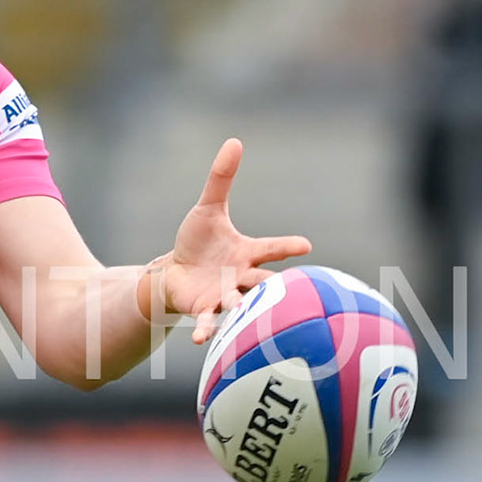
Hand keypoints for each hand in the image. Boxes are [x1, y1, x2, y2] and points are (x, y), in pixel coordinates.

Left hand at [154, 138, 312, 344]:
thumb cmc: (198, 242)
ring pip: (239, 304)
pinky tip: (200, 340)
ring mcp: (224, 296)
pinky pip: (208, 322)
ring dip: (241, 310)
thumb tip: (234, 141)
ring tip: (242, 314)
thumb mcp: (208, 208)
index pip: (271, 248)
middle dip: (273, 285)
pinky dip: (206, 330)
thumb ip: (221, 179)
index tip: (306, 245)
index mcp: (246, 253)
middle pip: (262, 282)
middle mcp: (240, 277)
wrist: (175, 273)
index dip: (287, 246)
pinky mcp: (204, 310)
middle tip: (288, 290)